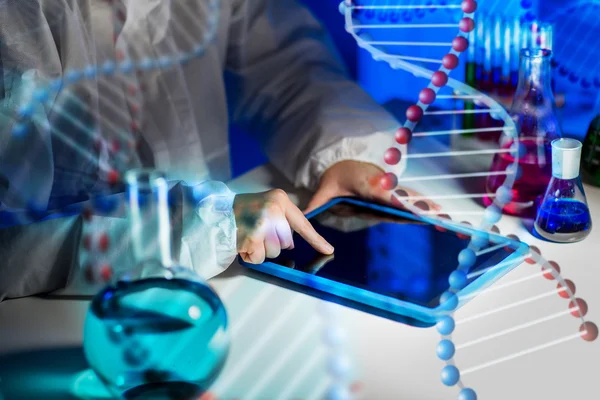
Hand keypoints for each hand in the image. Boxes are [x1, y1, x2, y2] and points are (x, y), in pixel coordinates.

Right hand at [234, 189, 333, 263]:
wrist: (213, 212)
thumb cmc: (240, 212)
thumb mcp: (265, 206)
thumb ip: (281, 220)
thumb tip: (292, 242)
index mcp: (280, 199)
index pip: (303, 223)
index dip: (316, 239)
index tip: (328, 250)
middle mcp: (274, 209)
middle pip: (287, 243)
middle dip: (272, 244)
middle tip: (256, 233)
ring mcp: (263, 223)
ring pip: (274, 252)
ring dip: (260, 250)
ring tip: (247, 236)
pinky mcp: (252, 237)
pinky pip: (259, 258)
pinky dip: (250, 255)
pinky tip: (241, 243)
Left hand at [305, 160, 440, 213]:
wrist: (347, 161)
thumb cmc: (337, 176)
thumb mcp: (325, 188)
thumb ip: (316, 202)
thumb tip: (303, 214)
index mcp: (367, 185)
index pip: (383, 195)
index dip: (397, 200)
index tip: (409, 206)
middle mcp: (383, 187)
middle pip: (403, 198)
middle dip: (420, 206)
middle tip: (438, 213)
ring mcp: (390, 189)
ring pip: (410, 199)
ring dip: (427, 207)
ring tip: (445, 216)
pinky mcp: (394, 192)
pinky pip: (410, 201)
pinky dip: (423, 206)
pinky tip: (437, 214)